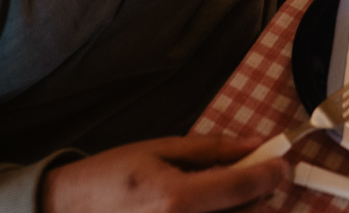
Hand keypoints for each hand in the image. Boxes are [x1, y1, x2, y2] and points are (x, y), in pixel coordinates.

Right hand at [42, 134, 285, 212]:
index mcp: (178, 198)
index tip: (281, 163)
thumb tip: (256, 144)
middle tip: (251, 174)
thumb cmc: (109, 178)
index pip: (245, 186)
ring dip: (241, 210)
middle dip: (258, 192)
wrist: (67, 211)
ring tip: (222, 194)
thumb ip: (212, 149)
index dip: (271, 172)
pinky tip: (207, 208)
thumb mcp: (160, 149)